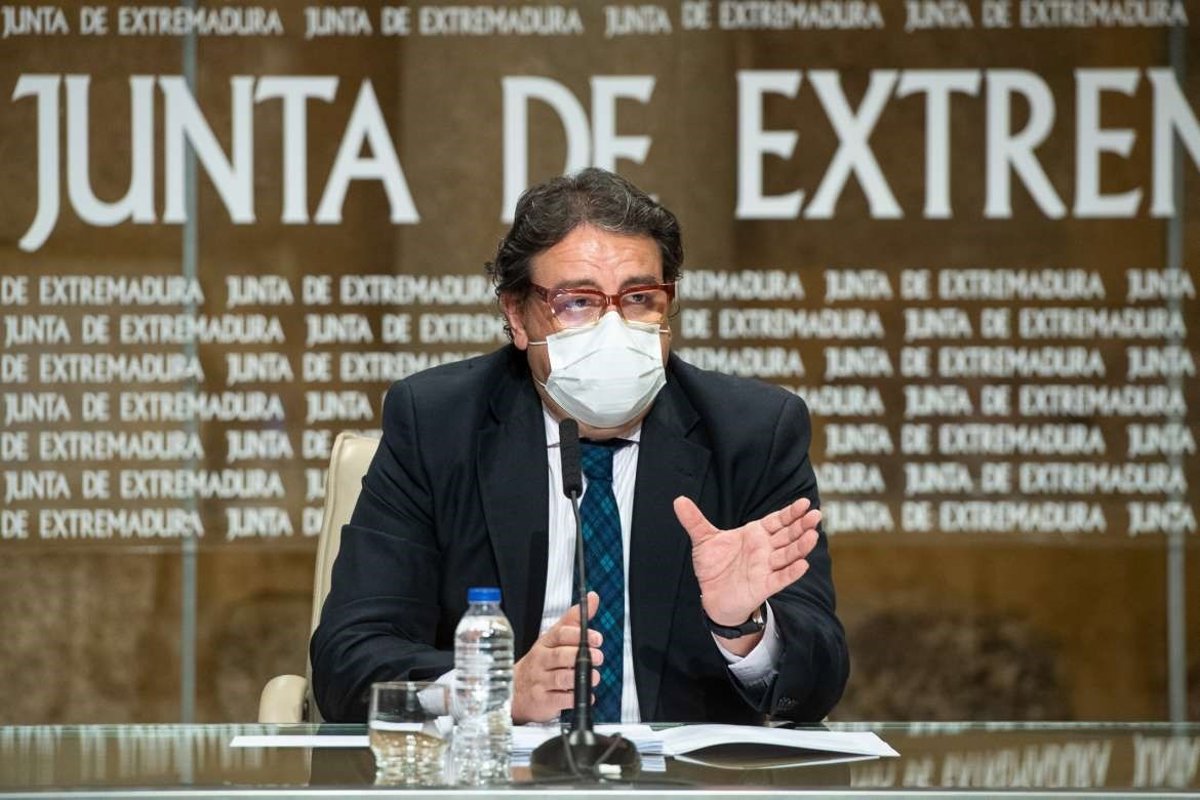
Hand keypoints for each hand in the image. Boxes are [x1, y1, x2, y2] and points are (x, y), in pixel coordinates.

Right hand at [511, 591, 602, 723]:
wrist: (515, 689)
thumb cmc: (540, 661)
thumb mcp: (555, 637)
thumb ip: (575, 619)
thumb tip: (593, 598)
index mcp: (545, 642)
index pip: (560, 634)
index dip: (580, 635)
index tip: (597, 638)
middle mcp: (541, 660)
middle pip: (560, 656)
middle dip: (582, 656)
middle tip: (598, 657)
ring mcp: (540, 680)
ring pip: (561, 678)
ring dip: (581, 677)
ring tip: (594, 677)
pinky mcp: (543, 700)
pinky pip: (561, 699)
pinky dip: (576, 697)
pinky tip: (585, 694)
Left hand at [674, 495, 819, 628]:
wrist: (712, 595)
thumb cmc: (714, 566)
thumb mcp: (703, 539)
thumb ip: (694, 520)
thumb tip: (678, 500)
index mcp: (755, 535)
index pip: (777, 521)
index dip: (791, 513)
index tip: (805, 503)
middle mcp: (765, 550)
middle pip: (787, 536)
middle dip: (801, 526)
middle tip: (816, 515)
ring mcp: (766, 568)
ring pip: (788, 555)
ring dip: (800, 546)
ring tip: (813, 535)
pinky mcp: (764, 586)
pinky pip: (780, 579)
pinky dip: (791, 573)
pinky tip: (803, 565)